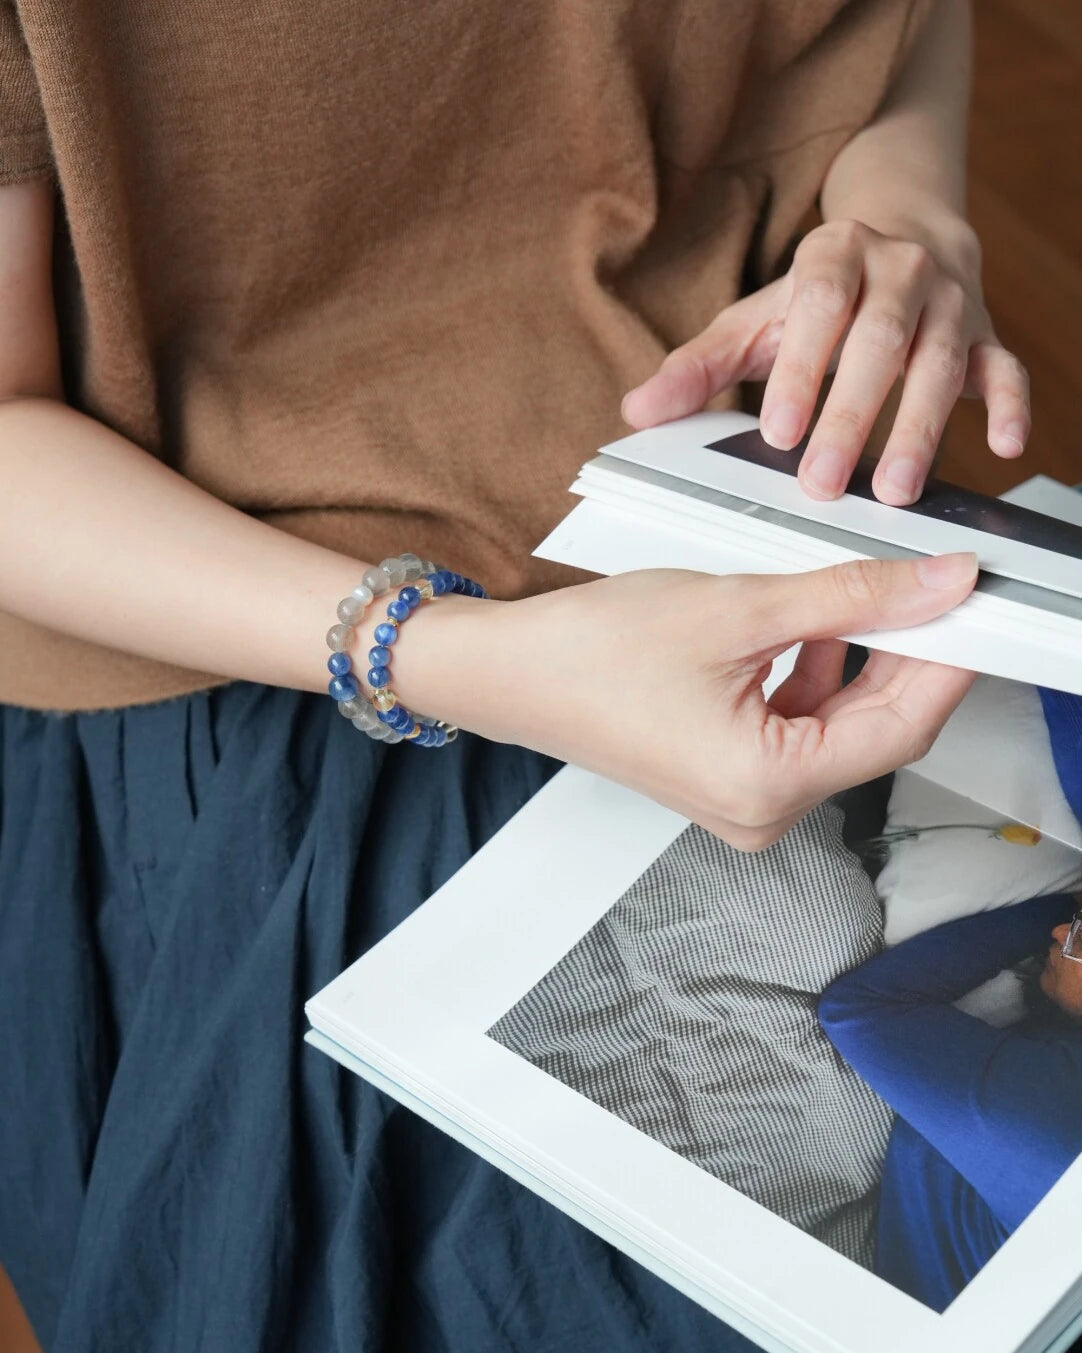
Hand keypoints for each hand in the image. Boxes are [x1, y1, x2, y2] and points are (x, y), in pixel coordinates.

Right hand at [393, 553, 978, 849]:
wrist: (509, 673)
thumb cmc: (593, 651)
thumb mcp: (736, 608)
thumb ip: (850, 597)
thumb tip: (938, 585)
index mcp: (768, 786)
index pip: (903, 725)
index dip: (947, 655)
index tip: (973, 598)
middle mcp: (764, 812)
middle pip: (876, 727)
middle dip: (906, 651)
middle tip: (923, 577)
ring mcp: (747, 801)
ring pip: (840, 722)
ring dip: (859, 655)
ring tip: (857, 587)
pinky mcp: (730, 777)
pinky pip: (801, 725)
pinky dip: (816, 672)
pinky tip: (808, 621)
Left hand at [621, 219, 1029, 506]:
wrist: (901, 245)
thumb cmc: (815, 300)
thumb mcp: (750, 324)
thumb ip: (697, 368)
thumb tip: (636, 412)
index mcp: (834, 256)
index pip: (818, 307)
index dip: (800, 368)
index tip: (778, 432)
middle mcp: (899, 270)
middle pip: (879, 343)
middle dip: (852, 416)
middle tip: (824, 483)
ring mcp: (948, 303)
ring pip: (942, 362)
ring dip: (921, 429)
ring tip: (896, 491)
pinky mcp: (987, 336)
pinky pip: (1006, 369)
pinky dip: (1012, 405)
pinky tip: (1006, 446)